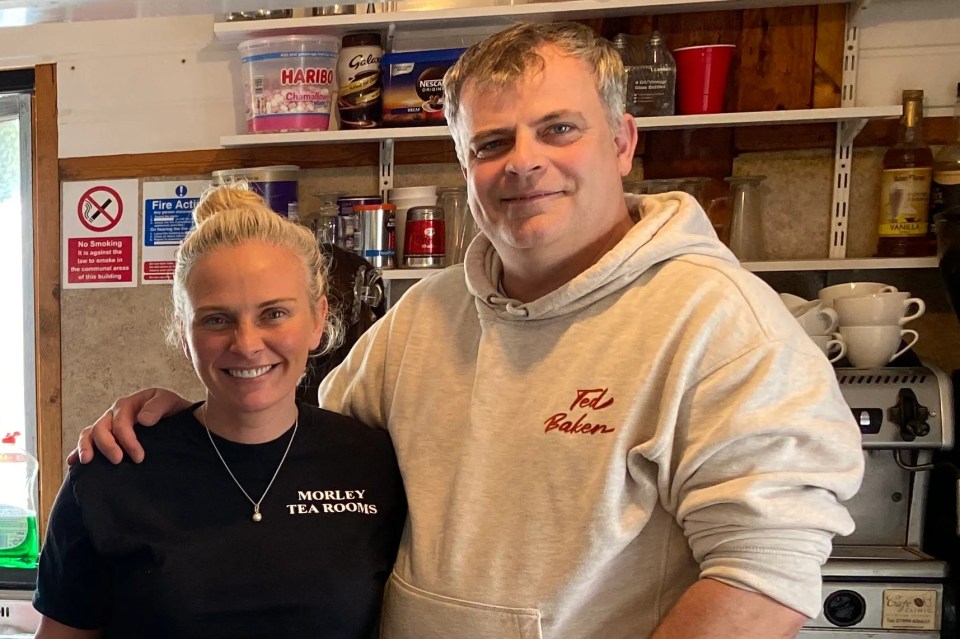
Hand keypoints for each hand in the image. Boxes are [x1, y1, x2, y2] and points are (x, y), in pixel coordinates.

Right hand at [67, 388, 192, 464]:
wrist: (175, 418)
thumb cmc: (169, 409)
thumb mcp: (168, 401)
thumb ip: (157, 407)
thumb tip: (143, 420)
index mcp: (127, 405)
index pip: (121, 423)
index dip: (128, 440)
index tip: (139, 457)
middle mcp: (113, 415)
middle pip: (101, 428)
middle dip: (107, 446)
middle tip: (118, 461)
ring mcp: (107, 426)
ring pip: (90, 434)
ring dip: (86, 447)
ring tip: (87, 461)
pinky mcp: (106, 437)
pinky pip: (88, 442)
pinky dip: (78, 450)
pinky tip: (73, 462)